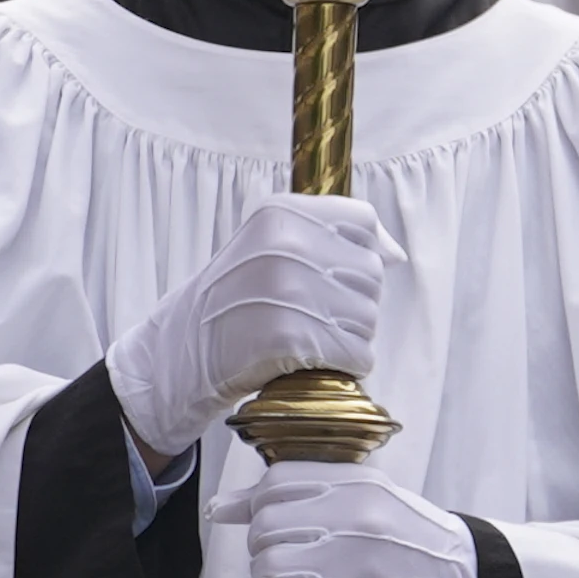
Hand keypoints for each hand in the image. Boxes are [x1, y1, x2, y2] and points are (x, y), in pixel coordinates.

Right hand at [109, 189, 396, 465]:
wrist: (184, 348)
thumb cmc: (235, 297)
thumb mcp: (268, 244)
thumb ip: (331, 237)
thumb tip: (395, 253)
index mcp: (281, 214)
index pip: (362, 223)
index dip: (361, 253)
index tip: (336, 275)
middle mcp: (287, 245)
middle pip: (370, 274)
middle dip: (352, 301)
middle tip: (313, 314)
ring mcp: (288, 291)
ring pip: (368, 318)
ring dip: (348, 336)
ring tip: (309, 335)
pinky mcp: (290, 338)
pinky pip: (356, 354)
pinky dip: (344, 364)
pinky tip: (313, 358)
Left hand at [208, 444, 480, 577]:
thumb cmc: (415, 539)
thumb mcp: (373, 499)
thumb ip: (310, 494)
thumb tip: (223, 505)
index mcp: (359, 483)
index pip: (279, 482)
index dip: (247, 501)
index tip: (229, 514)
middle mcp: (353, 516)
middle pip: (266, 524)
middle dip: (257, 544)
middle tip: (273, 556)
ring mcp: (352, 560)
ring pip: (268, 564)